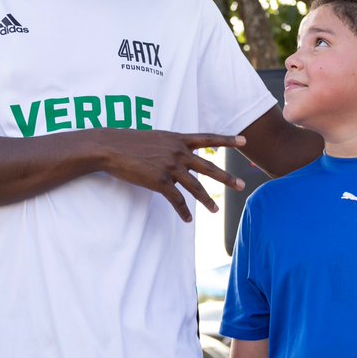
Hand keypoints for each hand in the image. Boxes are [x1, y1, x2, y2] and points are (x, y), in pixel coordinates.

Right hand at [94, 129, 247, 221]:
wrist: (111, 148)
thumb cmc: (128, 141)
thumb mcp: (154, 138)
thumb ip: (170, 145)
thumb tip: (178, 152)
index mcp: (178, 139)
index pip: (208, 138)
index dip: (227, 140)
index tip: (244, 141)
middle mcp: (178, 152)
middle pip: (208, 167)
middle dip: (226, 177)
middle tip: (241, 185)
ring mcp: (170, 167)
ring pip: (195, 186)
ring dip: (207, 200)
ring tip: (216, 210)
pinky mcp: (160, 182)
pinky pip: (177, 200)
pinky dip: (183, 211)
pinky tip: (187, 220)